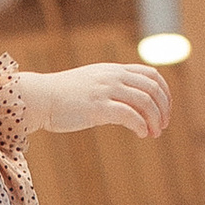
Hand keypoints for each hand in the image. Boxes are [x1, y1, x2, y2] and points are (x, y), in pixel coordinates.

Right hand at [13, 60, 173, 141]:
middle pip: (152, 88)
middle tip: (163, 125)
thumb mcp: (92, 85)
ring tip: (154, 133)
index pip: (151, 74)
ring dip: (154, 119)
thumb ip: (111, 89)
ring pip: (144, 101)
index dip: (164, 92)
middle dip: (163, 108)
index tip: (164, 109)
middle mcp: (112, 76)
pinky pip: (129, 115)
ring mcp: (105, 90)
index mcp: (113, 70)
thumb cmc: (63, 96)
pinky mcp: (97, 106)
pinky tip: (141, 134)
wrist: (39, 97)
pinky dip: (140, 125)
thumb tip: (128, 107)